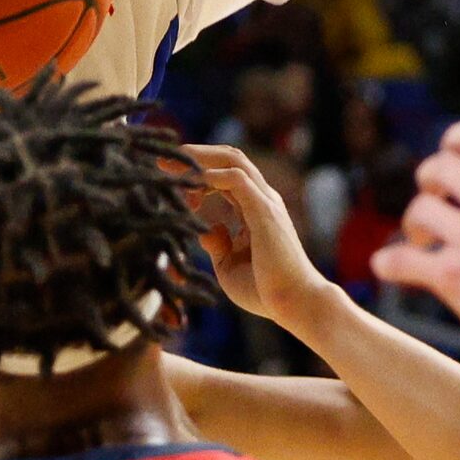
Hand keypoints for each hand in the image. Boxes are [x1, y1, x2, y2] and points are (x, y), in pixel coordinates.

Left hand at [184, 144, 328, 329]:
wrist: (295, 304)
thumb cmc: (266, 290)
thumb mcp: (230, 265)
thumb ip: (218, 244)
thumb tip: (205, 230)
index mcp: (256, 208)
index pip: (226, 174)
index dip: (197, 173)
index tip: (170, 183)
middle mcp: (262, 198)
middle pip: (229, 158)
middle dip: (195, 155)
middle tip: (163, 159)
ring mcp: (266, 202)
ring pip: (233, 160)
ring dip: (200, 158)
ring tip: (173, 162)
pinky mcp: (265, 211)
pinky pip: (237, 180)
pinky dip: (212, 175)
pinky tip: (191, 182)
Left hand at [371, 119, 459, 360]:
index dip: (454, 142)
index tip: (452, 158)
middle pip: (438, 167)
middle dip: (431, 181)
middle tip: (436, 200)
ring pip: (418, 210)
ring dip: (415, 223)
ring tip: (424, 240)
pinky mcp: (454, 278)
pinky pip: (401, 261)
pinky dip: (389, 262)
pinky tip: (386, 265)